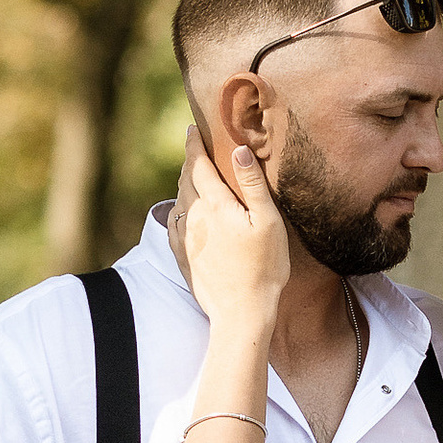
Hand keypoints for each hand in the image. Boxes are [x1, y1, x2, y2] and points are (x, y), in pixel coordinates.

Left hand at [184, 139, 288, 329]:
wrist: (241, 313)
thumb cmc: (263, 268)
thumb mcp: (267, 222)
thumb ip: (252, 184)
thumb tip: (238, 149)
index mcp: (215, 204)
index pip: (199, 165)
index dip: (195, 144)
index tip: (192, 129)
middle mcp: (194, 217)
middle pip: (185, 180)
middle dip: (189, 161)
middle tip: (195, 148)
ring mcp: (186, 238)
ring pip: (179, 200)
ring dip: (184, 184)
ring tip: (192, 175)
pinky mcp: (183, 257)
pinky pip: (175, 223)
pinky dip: (179, 209)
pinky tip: (184, 211)